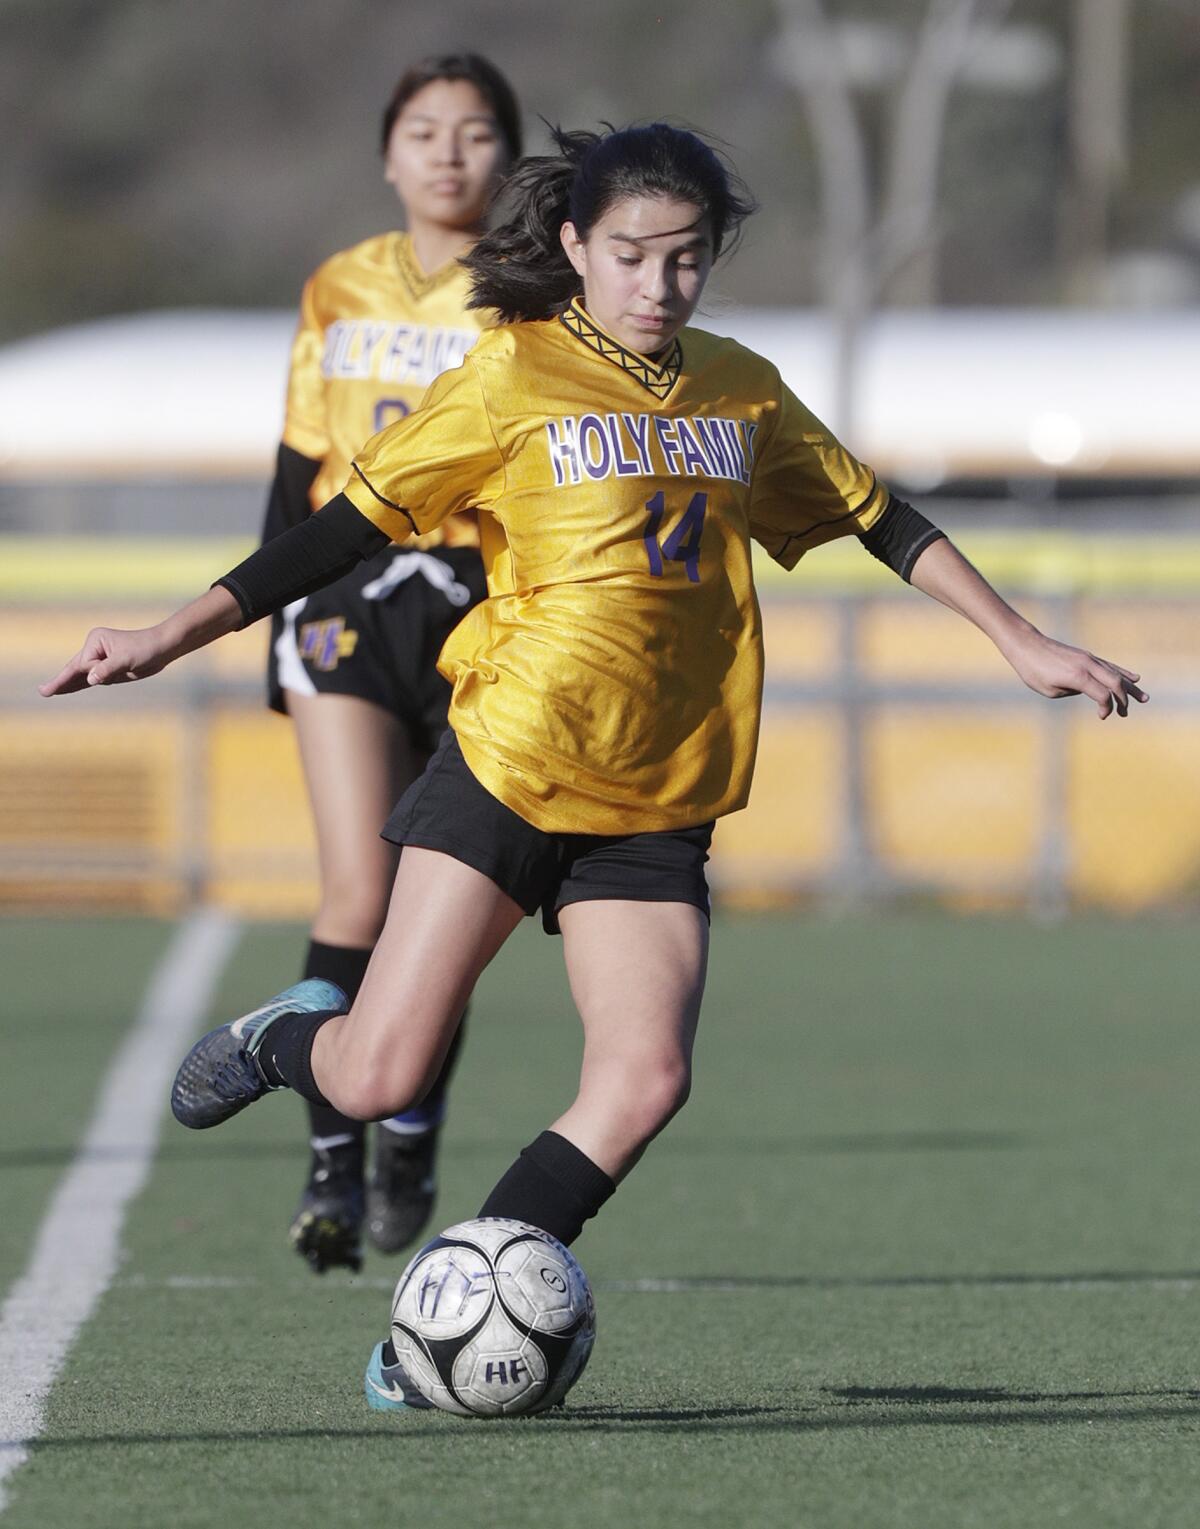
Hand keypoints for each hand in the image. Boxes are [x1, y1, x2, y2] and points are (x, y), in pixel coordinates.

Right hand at [39, 625, 173, 695]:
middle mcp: (94, 648)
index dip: (85, 674)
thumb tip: (90, 680)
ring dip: (67, 684)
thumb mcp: (126, 659)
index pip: (84, 664)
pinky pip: (90, 679)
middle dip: (60, 681)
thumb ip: (107, 669)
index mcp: (95, 641)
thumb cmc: (145, 649)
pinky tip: (67, 689)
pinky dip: (79, 685)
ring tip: (48, 691)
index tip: (94, 675)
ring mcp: (100, 659)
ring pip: (80, 675)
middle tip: (43, 692)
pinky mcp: (107, 668)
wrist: (162, 648)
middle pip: (75, 668)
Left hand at [1004, 629, 1147, 718]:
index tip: (1102, 716)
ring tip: (1145, 698)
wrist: (1027, 645)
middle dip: (1124, 700)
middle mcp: (1087, 665)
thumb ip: (1073, 691)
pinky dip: (1122, 673)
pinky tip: (1134, 679)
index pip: (1103, 694)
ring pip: (1115, 673)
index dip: (1107, 707)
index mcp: (1077, 676)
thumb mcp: (1050, 690)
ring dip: (1130, 687)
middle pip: (1114, 683)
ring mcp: (1089, 659)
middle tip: (1125, 714)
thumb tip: (1089, 690)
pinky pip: (1109, 666)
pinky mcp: (1087, 656)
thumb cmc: (1034, 671)